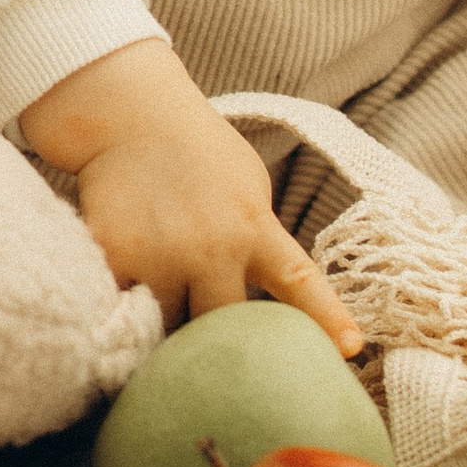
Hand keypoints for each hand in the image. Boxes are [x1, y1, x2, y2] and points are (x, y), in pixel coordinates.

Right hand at [20, 38, 362, 355]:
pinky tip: (126, 272)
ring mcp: (160, 255)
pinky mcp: (115, 259)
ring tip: (159, 278)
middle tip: (202, 315)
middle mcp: (211, 247)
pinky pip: (123, 312)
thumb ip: (259, 244)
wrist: (131, 116)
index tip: (351, 351)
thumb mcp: (249, 190)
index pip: (298, 281)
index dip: (327, 318)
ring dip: (166, 319)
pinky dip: (126, 306)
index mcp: (253, 227)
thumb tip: (272, 310)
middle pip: (221, 330)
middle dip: (214, 334)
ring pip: (168, 328)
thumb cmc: (200, 156)